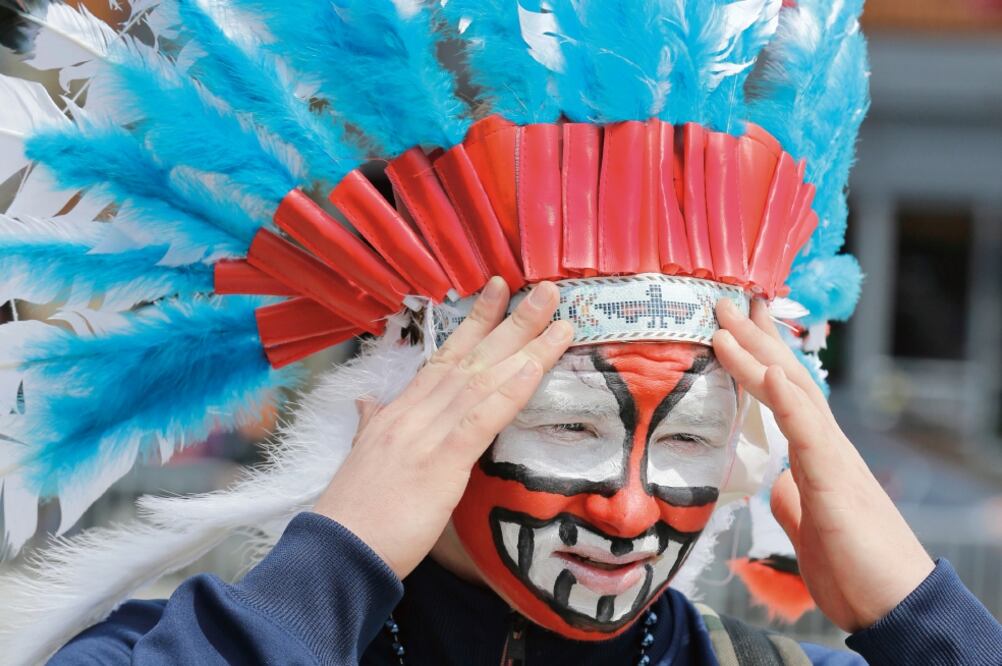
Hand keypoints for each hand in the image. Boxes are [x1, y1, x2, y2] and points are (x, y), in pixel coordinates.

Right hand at [313, 278, 573, 578]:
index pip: (444, 357)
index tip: (499, 291)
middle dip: (511, 321)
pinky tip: (534, 368)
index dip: (474, 322)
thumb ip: (371, 426)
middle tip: (547, 290)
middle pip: (471, 358)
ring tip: (558, 319)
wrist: (336, 552)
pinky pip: (480, 420)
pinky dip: (509, 392)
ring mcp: (427, 435)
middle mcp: (414, 414)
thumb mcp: (363, 459)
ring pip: (483, 380)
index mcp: (400, 412)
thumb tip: (368, 404)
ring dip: (525, 347)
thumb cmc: (354, 514)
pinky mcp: (440, 465)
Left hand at [713, 299, 934, 631]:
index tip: (733, 324)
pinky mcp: (836, 483)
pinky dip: (788, 398)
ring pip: (794, 393)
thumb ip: (792, 501)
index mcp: (816, 456)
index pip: (783, 393)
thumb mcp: (807, 528)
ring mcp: (833, 460)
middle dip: (753, 338)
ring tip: (728, 322)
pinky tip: (769, 369)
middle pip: (786, 378)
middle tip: (724, 300)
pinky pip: (810, 433)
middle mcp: (826, 446)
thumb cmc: (855, 569)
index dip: (758, 356)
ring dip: (758, 354)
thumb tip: (775, 483)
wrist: (896, 608)